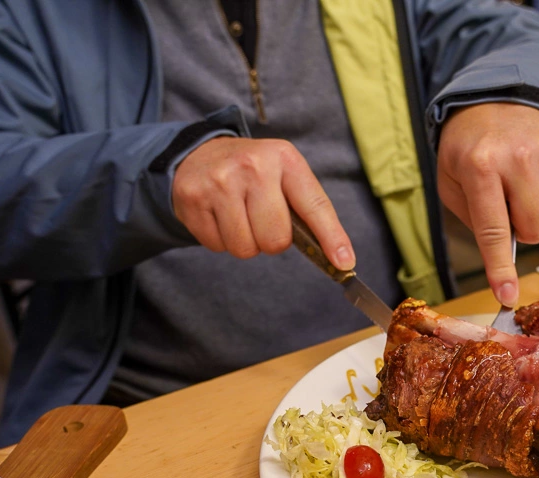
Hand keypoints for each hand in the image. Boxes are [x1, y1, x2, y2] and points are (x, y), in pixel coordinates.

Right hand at [172, 137, 353, 268]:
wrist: (199, 154)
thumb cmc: (253, 173)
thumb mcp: (285, 175)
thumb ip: (309, 211)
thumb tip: (340, 259)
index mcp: (285, 159)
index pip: (315, 206)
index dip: (332, 238)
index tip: (345, 263)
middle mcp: (253, 166)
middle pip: (275, 240)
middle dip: (271, 241)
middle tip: (261, 219)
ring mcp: (219, 182)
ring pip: (245, 248)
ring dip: (245, 242)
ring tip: (239, 215)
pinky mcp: (193, 199)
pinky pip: (217, 246)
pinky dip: (221, 240)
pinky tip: (218, 215)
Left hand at [437, 103, 538, 306]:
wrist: (495, 96)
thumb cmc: (468, 146)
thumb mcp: (451, 180)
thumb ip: (474, 220)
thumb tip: (503, 255)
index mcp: (480, 167)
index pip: (493, 230)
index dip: (500, 268)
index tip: (507, 295)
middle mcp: (517, 158)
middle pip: (536, 230)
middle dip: (522, 231)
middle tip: (505, 207)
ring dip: (533, 209)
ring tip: (516, 181)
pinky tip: (531, 171)